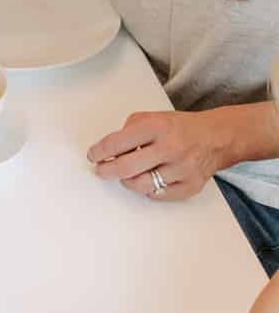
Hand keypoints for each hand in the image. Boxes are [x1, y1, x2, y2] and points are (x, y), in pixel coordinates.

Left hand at [87, 109, 225, 201]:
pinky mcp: (190, 185)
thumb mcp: (154, 117)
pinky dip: (149, 189)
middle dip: (107, 171)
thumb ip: (129, 130)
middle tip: (102, 170)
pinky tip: (150, 179)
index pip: (117, 143)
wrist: (217, 137)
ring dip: (128, 180)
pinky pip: (158, 195)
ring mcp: (182, 168)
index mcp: (159, 127)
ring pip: (140, 185)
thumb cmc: (181, 128)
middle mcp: (171, 147)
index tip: (94, 155)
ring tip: (128, 173)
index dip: (100, 152)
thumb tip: (108, 149)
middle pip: (126, 168)